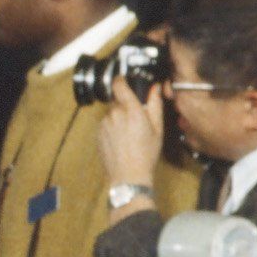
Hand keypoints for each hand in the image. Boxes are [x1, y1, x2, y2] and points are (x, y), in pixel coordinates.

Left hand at [97, 75, 164, 192]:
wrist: (128, 175)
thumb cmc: (146, 154)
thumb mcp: (157, 128)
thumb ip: (155, 104)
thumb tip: (155, 88)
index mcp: (131, 110)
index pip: (119, 84)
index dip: (121, 80)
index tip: (125, 81)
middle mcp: (115, 114)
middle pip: (117, 100)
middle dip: (125, 105)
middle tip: (136, 118)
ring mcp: (104, 123)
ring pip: (111, 112)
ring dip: (118, 117)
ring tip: (129, 133)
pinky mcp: (98, 132)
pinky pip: (106, 123)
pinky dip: (112, 127)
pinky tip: (121, 139)